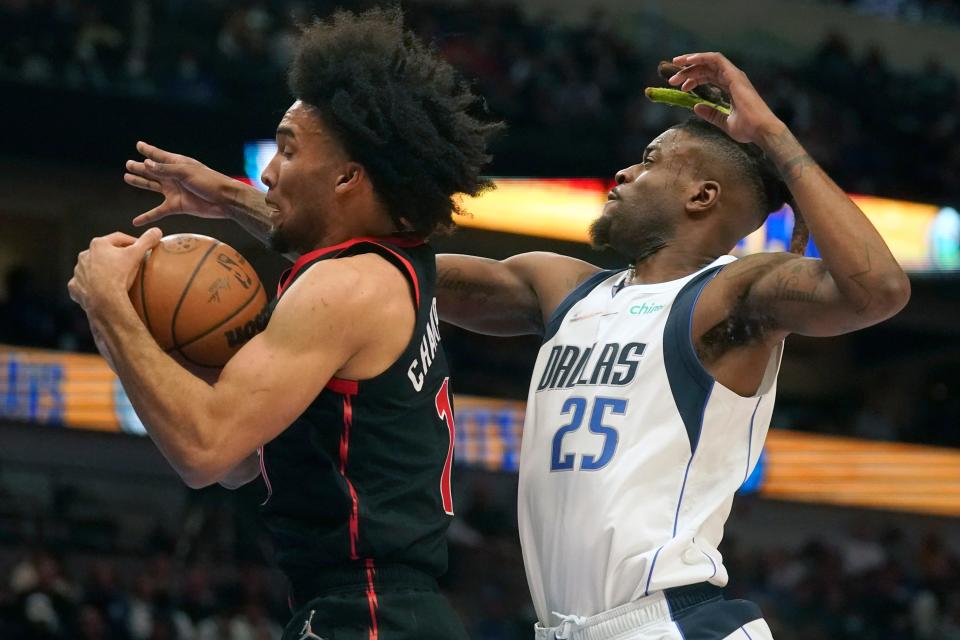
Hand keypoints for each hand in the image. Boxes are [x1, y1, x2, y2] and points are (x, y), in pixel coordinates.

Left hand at [68, 228, 161, 314]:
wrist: (103, 299)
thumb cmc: (119, 275)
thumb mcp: (136, 254)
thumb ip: (146, 241)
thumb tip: (157, 231)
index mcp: (98, 244)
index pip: (118, 238)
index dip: (131, 241)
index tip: (140, 248)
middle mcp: (85, 255)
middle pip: (104, 252)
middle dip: (115, 256)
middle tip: (129, 264)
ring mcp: (79, 272)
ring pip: (92, 268)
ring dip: (102, 271)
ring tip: (115, 279)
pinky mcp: (75, 287)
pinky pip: (83, 284)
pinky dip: (91, 286)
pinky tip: (99, 290)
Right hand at [124, 141, 234, 225]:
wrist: (225, 201)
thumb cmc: (209, 182)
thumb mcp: (186, 172)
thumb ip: (165, 169)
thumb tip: (146, 164)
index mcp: (177, 164)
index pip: (158, 155)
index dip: (148, 150)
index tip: (138, 145)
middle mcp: (173, 176)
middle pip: (152, 170)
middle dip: (140, 167)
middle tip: (128, 164)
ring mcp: (174, 191)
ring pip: (152, 186)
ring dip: (140, 182)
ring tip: (127, 177)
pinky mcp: (177, 206)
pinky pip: (158, 211)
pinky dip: (147, 216)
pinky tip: (136, 221)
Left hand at [667, 52, 783, 143]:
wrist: (761, 130)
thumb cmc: (747, 129)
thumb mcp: (724, 122)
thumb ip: (711, 114)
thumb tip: (696, 107)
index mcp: (731, 88)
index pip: (709, 77)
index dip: (693, 79)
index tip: (680, 86)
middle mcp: (733, 78)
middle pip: (706, 69)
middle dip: (688, 72)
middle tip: (672, 80)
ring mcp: (734, 75)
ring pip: (709, 62)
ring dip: (691, 62)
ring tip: (675, 65)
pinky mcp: (734, 75)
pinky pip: (716, 59)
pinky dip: (701, 57)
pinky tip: (688, 60)